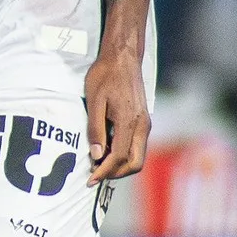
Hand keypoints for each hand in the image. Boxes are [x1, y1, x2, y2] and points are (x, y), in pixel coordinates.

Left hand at [84, 51, 150, 184]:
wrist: (123, 57)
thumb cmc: (106, 75)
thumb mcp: (94, 101)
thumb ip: (95, 129)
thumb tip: (96, 155)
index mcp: (130, 121)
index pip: (119, 157)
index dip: (104, 171)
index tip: (90, 180)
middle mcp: (142, 126)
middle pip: (135, 163)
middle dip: (115, 174)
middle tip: (95, 175)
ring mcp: (145, 123)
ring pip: (138, 157)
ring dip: (120, 165)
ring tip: (99, 164)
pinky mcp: (144, 120)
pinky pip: (137, 146)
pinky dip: (124, 155)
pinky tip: (107, 150)